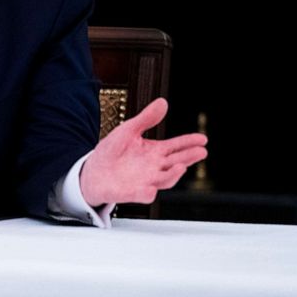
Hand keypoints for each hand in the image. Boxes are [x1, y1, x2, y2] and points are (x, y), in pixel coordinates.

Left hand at [80, 98, 206, 206]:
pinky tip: (150, 190)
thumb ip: (146, 119)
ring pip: (163, 180)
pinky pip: (139, 195)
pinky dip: (145, 194)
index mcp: (154, 152)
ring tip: (181, 167)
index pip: (175, 147)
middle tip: (201, 152)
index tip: (203, 138)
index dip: (189, 142)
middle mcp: (154, 168)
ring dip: (172, 175)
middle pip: (175, 163)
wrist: (93, 171)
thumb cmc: (113, 151)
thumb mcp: (128, 130)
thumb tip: (163, 102)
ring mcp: (144, 181)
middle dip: (188, 158)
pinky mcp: (129, 192)